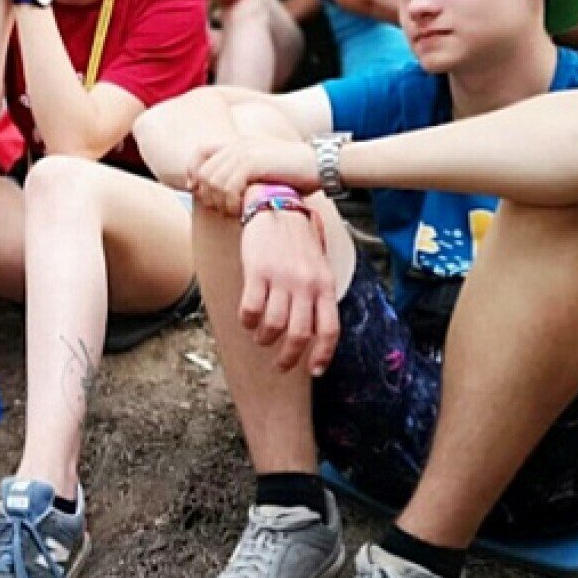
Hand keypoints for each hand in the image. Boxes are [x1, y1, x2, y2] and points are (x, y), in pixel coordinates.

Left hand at [188, 135, 319, 216]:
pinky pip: (227, 186)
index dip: (193, 173)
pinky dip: (230, 202)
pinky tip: (241, 210)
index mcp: (239, 144)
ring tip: (234, 212)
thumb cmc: (297, 174)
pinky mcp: (253, 163)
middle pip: (203, 171)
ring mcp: (245, 152)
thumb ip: (244, 177)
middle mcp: (238, 145)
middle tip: (222, 210)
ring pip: (212, 181)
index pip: (200, 152)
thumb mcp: (266, 171)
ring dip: (220, 202)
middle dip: (207, 195)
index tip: (197, 192)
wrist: (322, 164)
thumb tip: (223, 197)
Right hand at [238, 209, 339, 374]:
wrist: (277, 206)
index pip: (329, 329)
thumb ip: (318, 297)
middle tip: (280, 365)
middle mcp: (306, 284)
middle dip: (288, 358)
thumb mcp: (319, 267)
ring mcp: (281, 278)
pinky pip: (250, 308)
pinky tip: (248, 321)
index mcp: (325, 285)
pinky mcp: (258, 272)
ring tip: (262, 338)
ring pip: (273, 325)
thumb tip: (314, 333)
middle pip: (299, 335)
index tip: (314, 371)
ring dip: (265, 339)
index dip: (323, 355)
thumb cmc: (298, 241)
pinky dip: (248, 322)